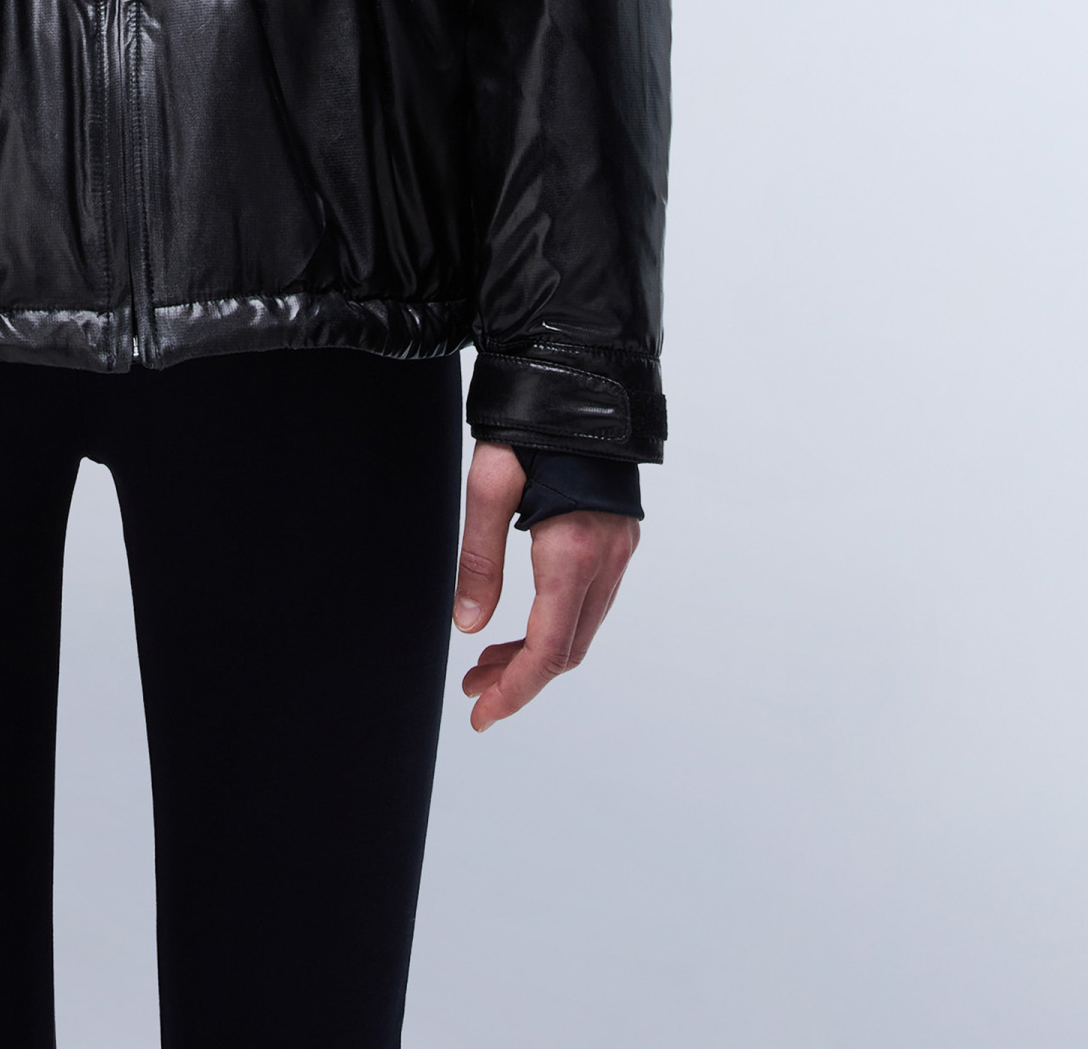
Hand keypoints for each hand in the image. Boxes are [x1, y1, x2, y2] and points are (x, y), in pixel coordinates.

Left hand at [451, 441, 638, 730]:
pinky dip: (556, 623)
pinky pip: (591, 602)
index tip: (481, 715)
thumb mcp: (488, 482)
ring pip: (581, 628)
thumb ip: (479, 558)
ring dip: (537, 652)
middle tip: (474, 689)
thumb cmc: (530, 420)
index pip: (548, 650)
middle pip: (569, 649)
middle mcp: (607, 558)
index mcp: (574, 551)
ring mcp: (620, 549)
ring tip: (486, 660)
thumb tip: (467, 625)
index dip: (515, 691)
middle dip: (520, 678)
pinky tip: (524, 620)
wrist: (582, 372)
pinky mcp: (619, 536)